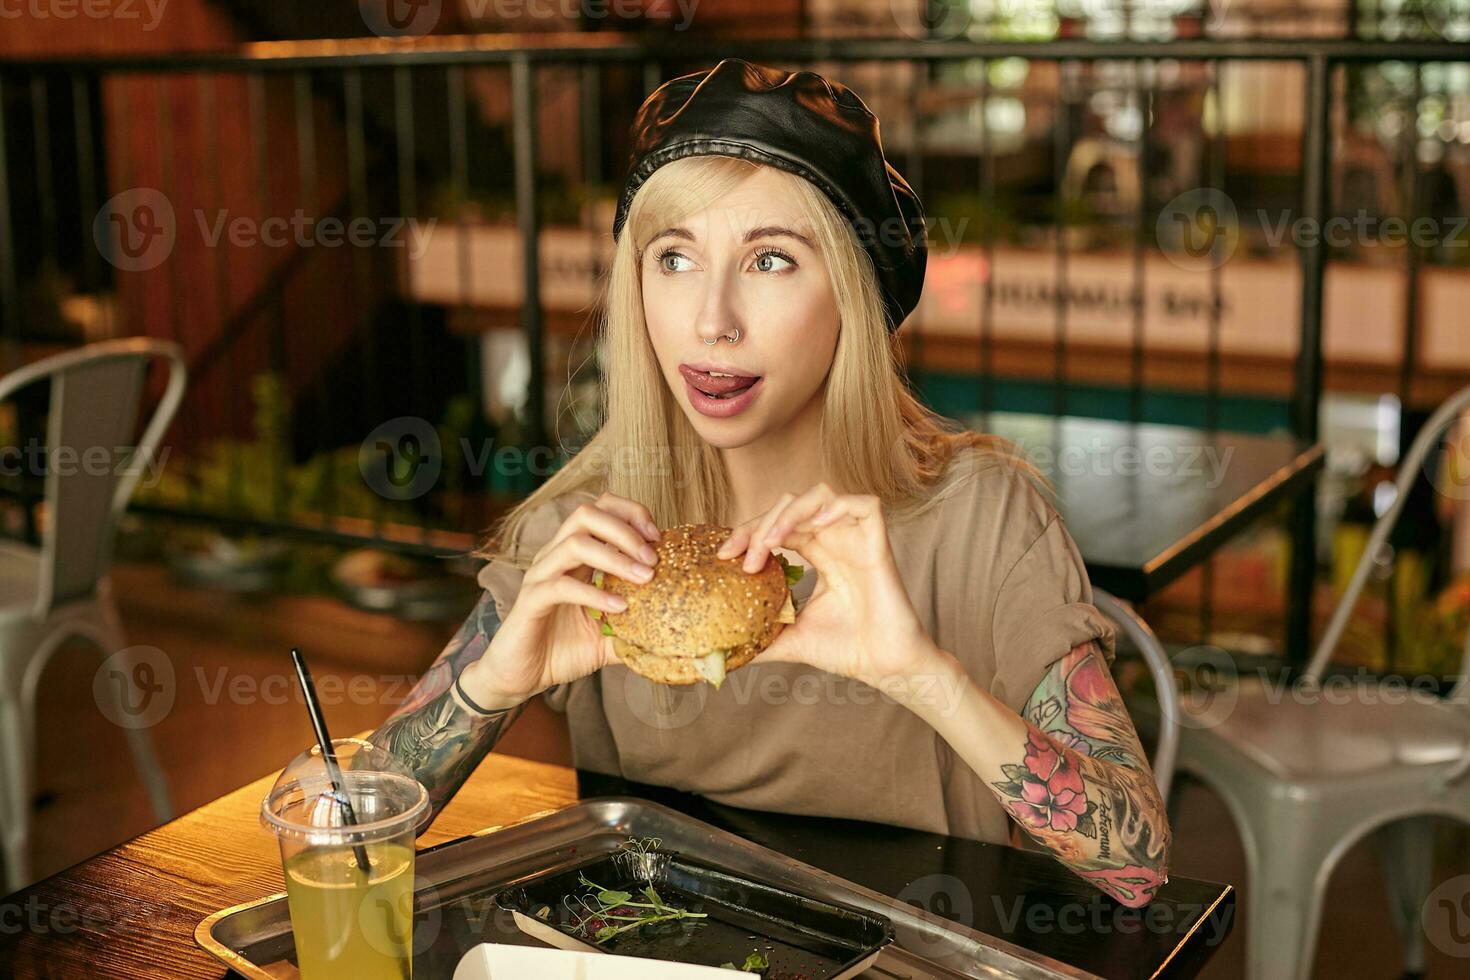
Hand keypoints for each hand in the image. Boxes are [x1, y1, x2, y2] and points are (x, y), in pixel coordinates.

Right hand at [463, 492, 660, 708]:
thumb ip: (639, 627)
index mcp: (575, 555)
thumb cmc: (564, 650)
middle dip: (625, 530)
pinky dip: (594, 594)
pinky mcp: (530, 600)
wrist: (522, 678)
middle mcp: (555, 556)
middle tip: (653, 559)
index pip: (600, 508)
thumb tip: (679, 634)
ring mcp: (540, 576)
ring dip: (615, 557)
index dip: (631, 514)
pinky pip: (560, 585)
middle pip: (586, 514)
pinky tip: (619, 609)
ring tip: (644, 579)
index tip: (659, 538)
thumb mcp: (610, 637)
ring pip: (574, 543)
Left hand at [716, 484, 942, 694]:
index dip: (747, 531)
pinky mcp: (879, 544)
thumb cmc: (847, 650)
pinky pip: (866, 504)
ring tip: (772, 543)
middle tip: (741, 556)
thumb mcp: (789, 639)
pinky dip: (837, 507)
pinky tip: (816, 528)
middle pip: (791, 504)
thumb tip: (720, 654)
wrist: (883, 667)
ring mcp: (856, 539)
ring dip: (789, 513)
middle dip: (760, 523)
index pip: (776, 524)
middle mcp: (835, 540)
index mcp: (817, 554)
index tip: (724, 556)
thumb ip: (759, 638)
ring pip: (821, 495)